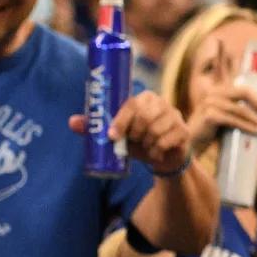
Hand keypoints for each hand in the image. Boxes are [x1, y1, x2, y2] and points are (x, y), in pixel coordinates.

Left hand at [68, 91, 190, 175]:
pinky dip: (156, 152)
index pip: (132, 104)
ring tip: (145, 147)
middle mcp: (162, 103)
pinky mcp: (184, 131)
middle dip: (134, 134)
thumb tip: (72, 122)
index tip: (112, 136)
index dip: (120, 120)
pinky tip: (155, 154)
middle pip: (144, 117)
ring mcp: (175, 116)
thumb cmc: (139, 142)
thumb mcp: (118, 135)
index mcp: (144, 98)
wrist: (164, 157)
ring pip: (155, 131)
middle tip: (132, 142)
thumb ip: (96, 127)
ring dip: (146, 144)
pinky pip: (165, 142)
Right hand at [185, 83, 256, 151]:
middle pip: (244, 93)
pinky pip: (233, 120)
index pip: (243, 89)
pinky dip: (247, 126)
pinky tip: (256, 132)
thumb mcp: (224, 119)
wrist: (189, 145)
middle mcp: (213, 94)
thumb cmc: (209, 134)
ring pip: (241, 109)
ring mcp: (210, 103)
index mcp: (218, 92)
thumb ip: (236, 114)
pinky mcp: (209, 115)